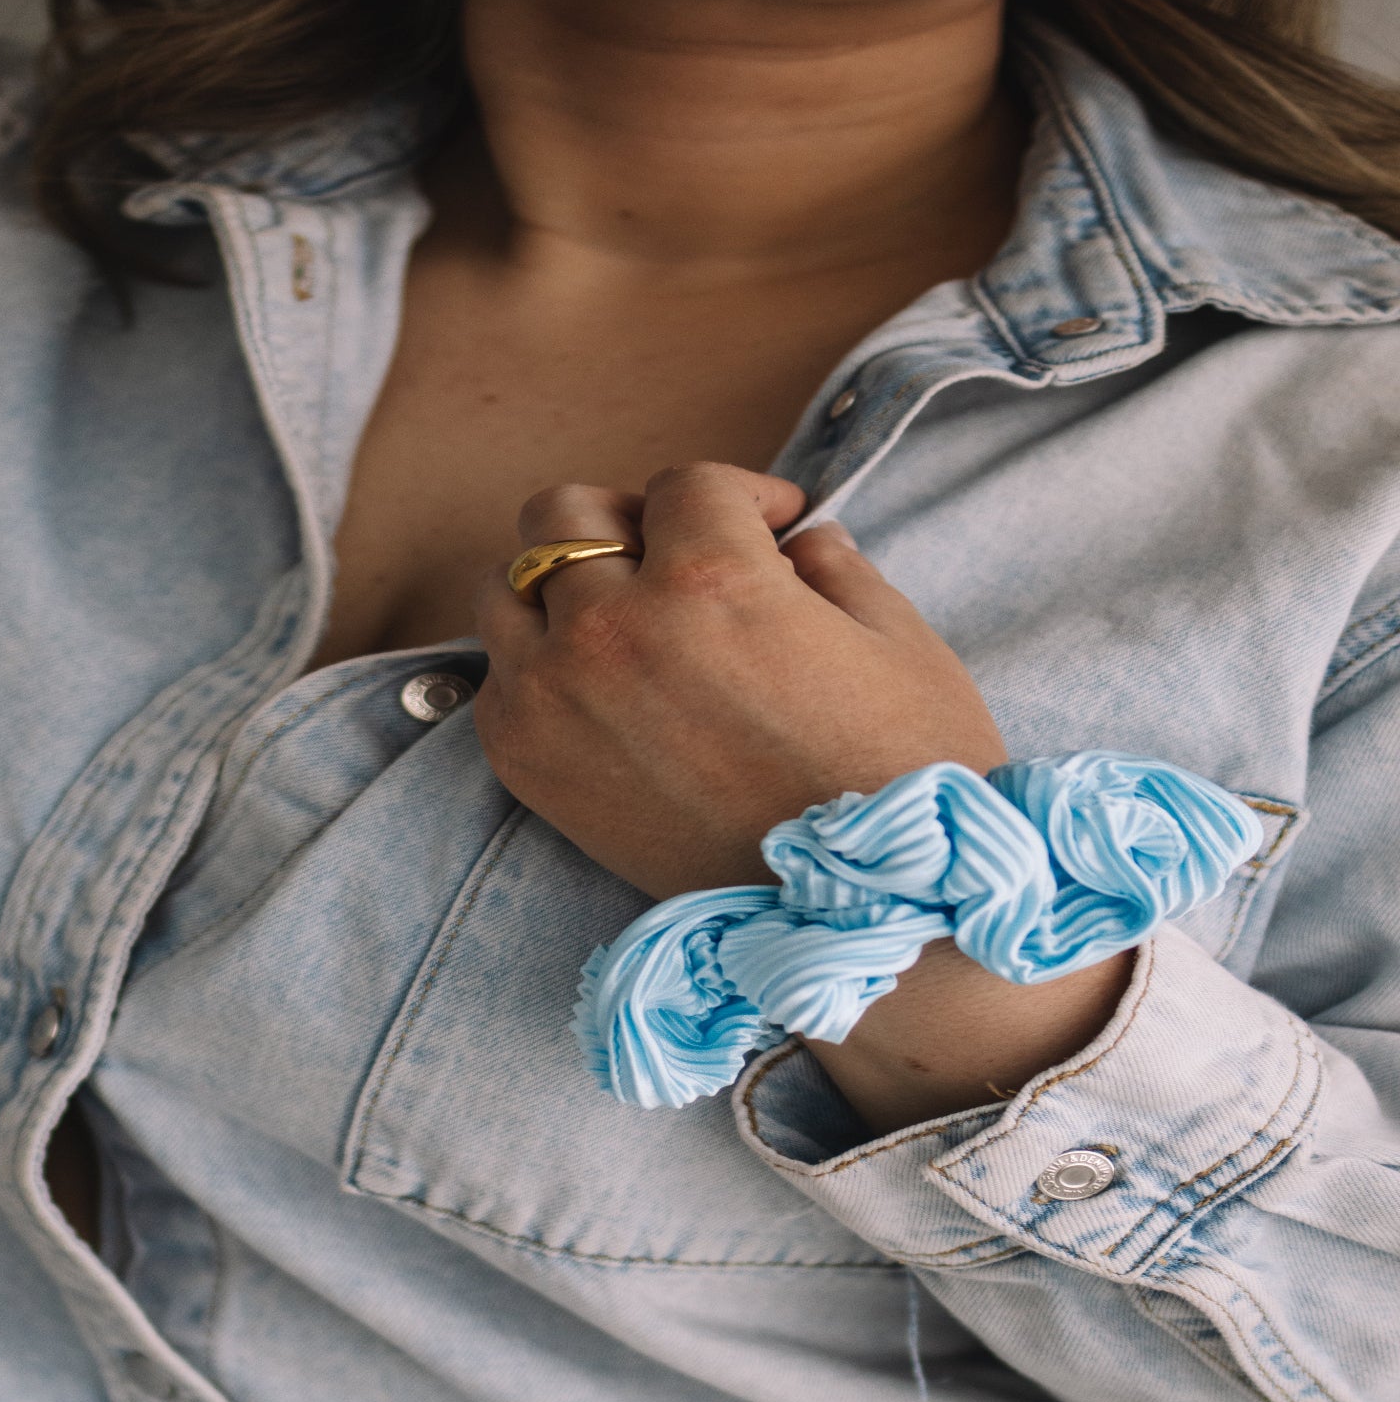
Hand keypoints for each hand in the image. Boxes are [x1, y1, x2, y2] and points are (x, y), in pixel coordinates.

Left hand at [472, 461, 1129, 1131]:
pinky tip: (604, 694)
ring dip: (562, 589)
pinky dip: (536, 670)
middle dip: (628, 521)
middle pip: (565, 514)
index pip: (686, 484)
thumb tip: (788, 533)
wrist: (863, 917)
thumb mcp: (895, 637)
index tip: (771, 529)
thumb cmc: (902, 777)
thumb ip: (828, 559)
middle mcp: (613, 626)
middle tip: (677, 559)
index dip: (741, 499)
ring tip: (626, 624)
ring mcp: (555, 696)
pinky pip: (498, 678)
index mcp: (710, 573)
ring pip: (509, 589)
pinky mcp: (527, 764)